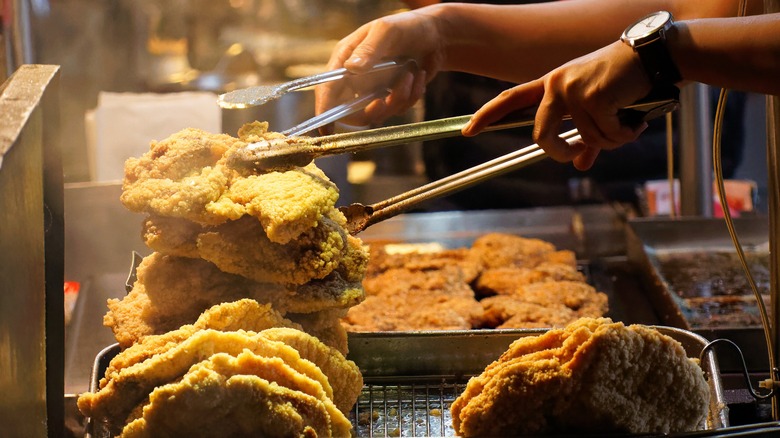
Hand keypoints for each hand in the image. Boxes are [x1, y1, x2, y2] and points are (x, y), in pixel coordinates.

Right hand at [314, 8, 444, 132]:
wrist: (436, 35)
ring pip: (378, 113)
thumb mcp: (386, 32)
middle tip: (384, 100)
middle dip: (370, 110)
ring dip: (398, 97)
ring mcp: (374, 89)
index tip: (327, 130)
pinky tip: (418, 75)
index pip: (328, 88)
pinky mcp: (391, 96)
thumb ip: (369, 50)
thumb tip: (351, 68)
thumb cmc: (407, 26)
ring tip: (410, 73)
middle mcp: (356, 77)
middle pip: (350, 110)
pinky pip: (398, 109)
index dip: (325, 110)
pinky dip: (412, 95)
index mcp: (346, 58)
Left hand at [463, 41, 652, 169]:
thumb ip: (586, 139)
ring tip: (628, 122)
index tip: (467, 131)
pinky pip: (606, 136)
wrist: (656, 57)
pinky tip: (636, 118)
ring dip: (612, 139)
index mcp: (551, 85)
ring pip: (585, 140)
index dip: (487, 115)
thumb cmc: (626, 82)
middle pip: (539, 135)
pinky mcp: (594, 97)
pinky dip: (625, 134)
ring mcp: (573, 90)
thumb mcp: (599, 108)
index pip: (510, 99)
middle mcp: (556, 85)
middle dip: (558, 153)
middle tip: (577, 154)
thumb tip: (581, 166)